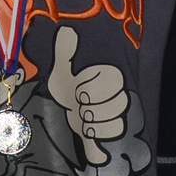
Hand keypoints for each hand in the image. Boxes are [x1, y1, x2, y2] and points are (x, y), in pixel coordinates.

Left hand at [46, 28, 128, 163]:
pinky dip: (99, 144)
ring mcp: (112, 120)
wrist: (55, 119)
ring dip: (95, 124)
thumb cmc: (61, 91)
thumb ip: (65, 53)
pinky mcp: (106, 140)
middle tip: (79, 106)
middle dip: (94, 107)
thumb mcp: (60, 72)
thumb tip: (66, 30)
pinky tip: (86, 136)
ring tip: (81, 121)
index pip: (116, 82)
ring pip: (118, 124)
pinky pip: (115, 143)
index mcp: (107, 80)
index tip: (78, 90)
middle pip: (120, 104)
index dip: (93, 87)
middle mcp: (115, 99)